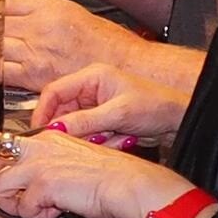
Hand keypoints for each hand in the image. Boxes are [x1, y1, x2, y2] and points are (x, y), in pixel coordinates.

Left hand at [0, 0, 150, 91]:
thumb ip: (43, 9)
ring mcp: (35, 53)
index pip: (7, 1)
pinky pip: (1, 70)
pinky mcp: (34, 77)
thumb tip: (17, 10)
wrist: (123, 67)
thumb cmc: (105, 42)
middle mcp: (40, 27)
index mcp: (51, 7)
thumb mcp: (73, 11)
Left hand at [0, 129, 189, 217]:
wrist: (129, 184)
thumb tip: (20, 182)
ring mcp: (39, 163)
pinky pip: (24, 207)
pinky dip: (36, 215)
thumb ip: (43, 166)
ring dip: (12, 204)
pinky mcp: (44, 183)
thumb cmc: (107, 177)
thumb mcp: (69, 161)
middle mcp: (37, 145)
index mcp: (44, 137)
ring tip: (36, 208)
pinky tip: (56, 211)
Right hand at [30, 60, 198, 142]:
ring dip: (90, 137)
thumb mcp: (118, 113)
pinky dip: (99, 142)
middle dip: (73, 130)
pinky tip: (117, 140)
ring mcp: (96, 105)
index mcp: (92, 76)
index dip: (42, 111)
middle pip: (62, 112)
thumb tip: (55, 129)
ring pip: (75, 126)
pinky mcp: (102, 120)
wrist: (179, 119)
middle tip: (85, 140)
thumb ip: (84, 121)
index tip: (39, 130)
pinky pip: (88, 134)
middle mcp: (91, 89)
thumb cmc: (157, 105)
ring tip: (113, 137)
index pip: (54, 91)